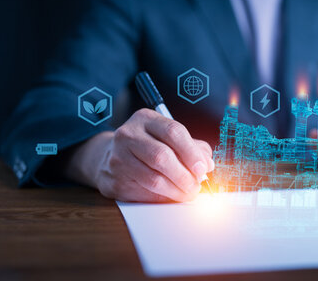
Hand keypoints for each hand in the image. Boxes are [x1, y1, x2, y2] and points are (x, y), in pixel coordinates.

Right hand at [64, 109, 213, 201]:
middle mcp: (128, 135)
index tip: (203, 168)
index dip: (192, 153)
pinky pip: (143, 193)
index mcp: (146, 119)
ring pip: (153, 179)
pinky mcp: (113, 180)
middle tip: (196, 185)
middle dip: (185, 175)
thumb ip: (192, 147)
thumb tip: (207, 165)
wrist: (110, 156)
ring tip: (188, 193)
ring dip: (176, 190)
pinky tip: (171, 196)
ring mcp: (117, 157)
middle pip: (162, 156)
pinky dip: (162, 198)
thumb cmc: (148, 145)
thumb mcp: (168, 137)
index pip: (173, 132)